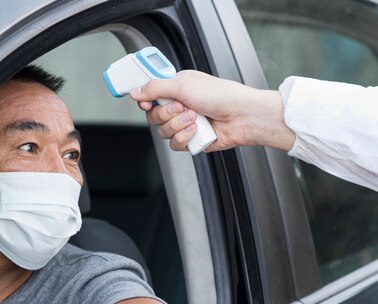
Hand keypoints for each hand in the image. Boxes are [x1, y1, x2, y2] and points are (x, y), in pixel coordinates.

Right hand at [130, 70, 295, 151]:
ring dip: (178, 125)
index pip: (150, 94)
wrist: (242, 116)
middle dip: (166, 114)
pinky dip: (185, 138)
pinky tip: (197, 130)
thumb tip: (135, 91)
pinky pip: (175, 144)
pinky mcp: (191, 139)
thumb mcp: (184, 85)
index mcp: (176, 88)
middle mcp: (179, 105)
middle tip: (182, 107)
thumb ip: (155, 87)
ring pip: (163, 132)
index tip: (145, 102)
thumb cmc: (221, 96)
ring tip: (195, 118)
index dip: (144, 100)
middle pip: (153, 116)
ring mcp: (184, 123)